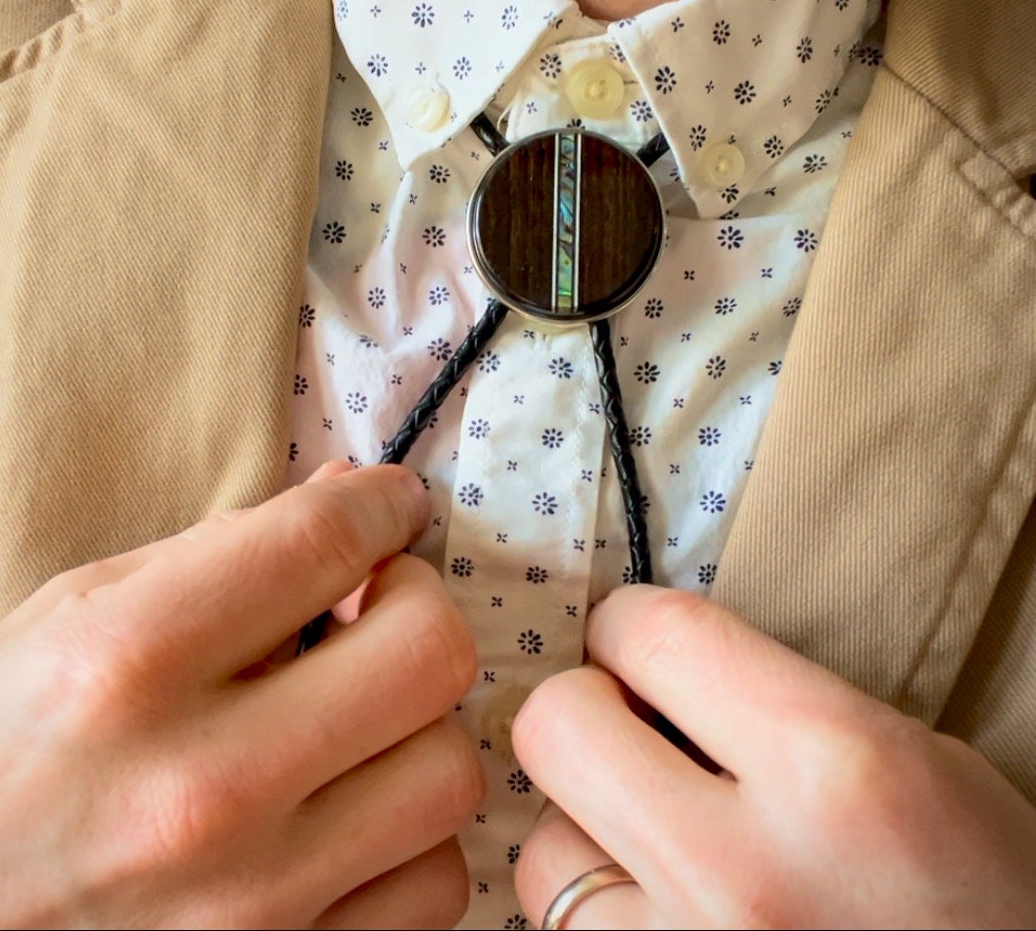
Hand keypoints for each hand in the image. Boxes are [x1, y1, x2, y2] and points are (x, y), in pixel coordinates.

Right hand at [0, 461, 482, 928]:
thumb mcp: (59, 625)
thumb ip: (214, 554)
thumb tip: (349, 492)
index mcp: (125, 663)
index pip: (323, 541)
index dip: (382, 501)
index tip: (390, 503)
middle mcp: (197, 786)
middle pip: (429, 653)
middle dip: (418, 604)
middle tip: (376, 606)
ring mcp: (249, 903)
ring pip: (449, 774)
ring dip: (417, 725)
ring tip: (355, 719)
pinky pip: (431, 887)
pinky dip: (409, 836)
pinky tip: (348, 811)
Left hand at [513, 585, 1035, 928]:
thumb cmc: (986, 897)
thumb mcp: (914, 762)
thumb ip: (774, 703)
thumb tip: (653, 674)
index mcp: (831, 766)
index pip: (654, 634)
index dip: (628, 625)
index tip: (634, 642)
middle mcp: (744, 870)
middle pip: (556, 728)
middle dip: (583, 710)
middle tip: (626, 726)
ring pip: (542, 853)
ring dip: (586, 830)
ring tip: (656, 844)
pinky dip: (603, 911)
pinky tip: (662, 907)